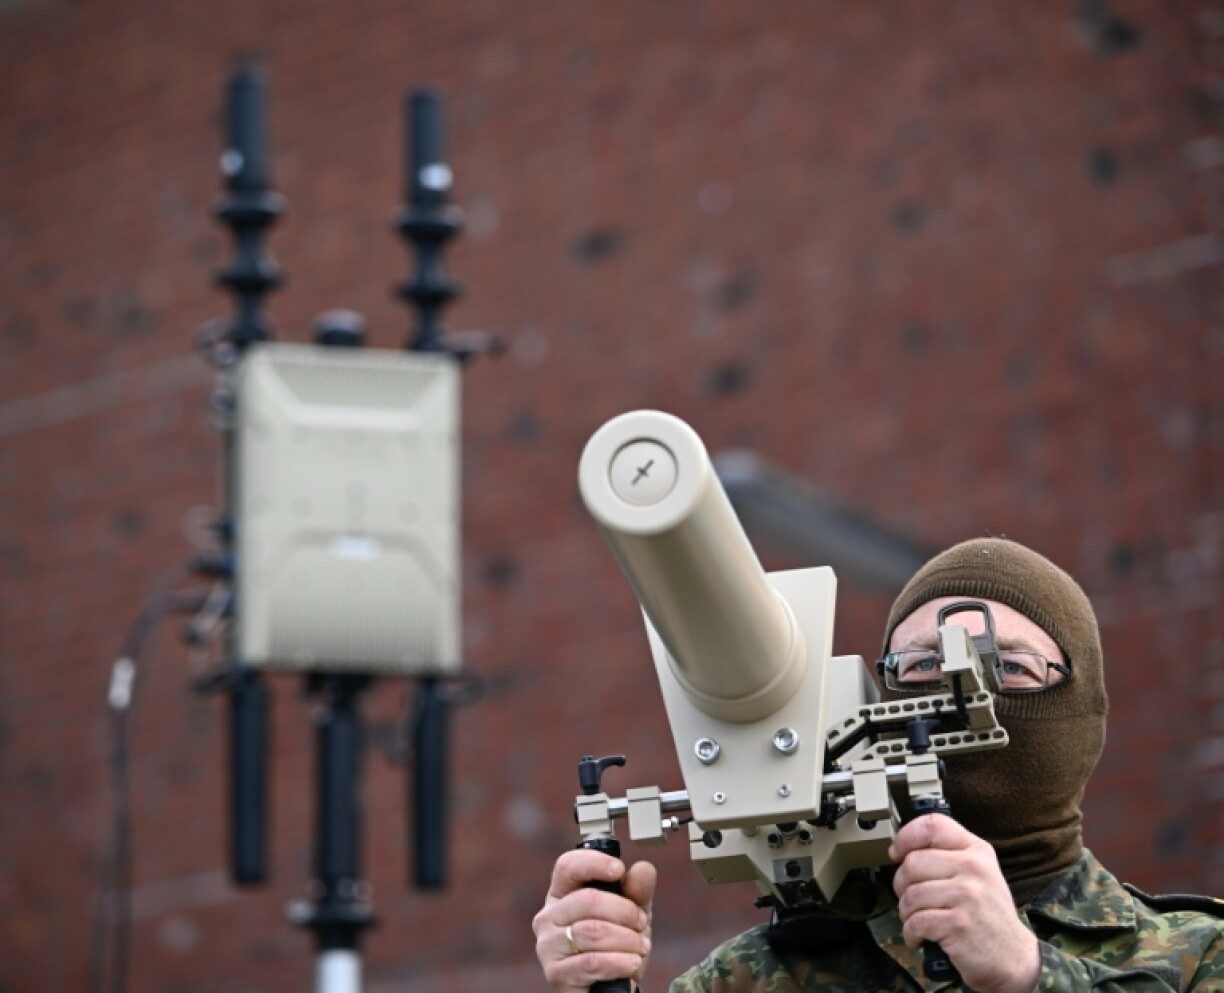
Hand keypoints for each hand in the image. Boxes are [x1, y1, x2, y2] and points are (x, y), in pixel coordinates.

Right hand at [533, 849, 657, 992]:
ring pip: (592, 931)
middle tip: (641, 923)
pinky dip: (619, 962)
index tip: (619, 869)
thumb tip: (643, 868)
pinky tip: (632, 963)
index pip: (567, 866)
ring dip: (626, 939)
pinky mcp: (555, 973)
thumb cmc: (615, 946)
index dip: (593, 862)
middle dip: (624, 911)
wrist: (609, 990)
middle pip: (587, 900)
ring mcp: (548, 945)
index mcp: (562, 894)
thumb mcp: (631, 915)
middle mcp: (549, 916)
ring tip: (640, 947)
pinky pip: (592, 962)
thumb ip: (638, 891)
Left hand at [890, 815, 1039, 992]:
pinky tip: (920, 937)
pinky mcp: (959, 924)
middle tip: (911, 900)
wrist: (1013, 958)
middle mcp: (974, 868)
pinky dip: (911, 933)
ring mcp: (968, 895)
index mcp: (977, 851)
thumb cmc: (987, 915)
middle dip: (902, 885)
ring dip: (906, 913)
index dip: (906, 836)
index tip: (896, 852)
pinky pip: (916, 922)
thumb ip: (948, 856)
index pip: (933, 826)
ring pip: (911, 894)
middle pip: (913, 862)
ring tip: (919, 921)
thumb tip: (902, 849)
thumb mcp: (979, 874)